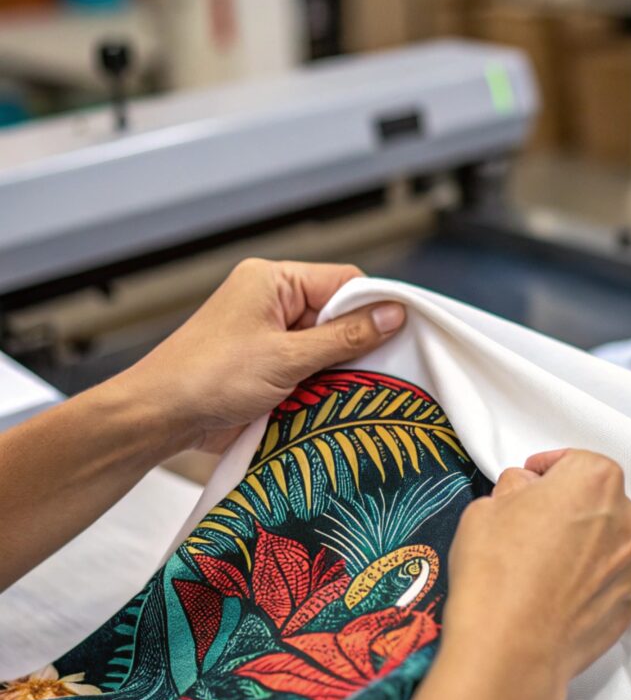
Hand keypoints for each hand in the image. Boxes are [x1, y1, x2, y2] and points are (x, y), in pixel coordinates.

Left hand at [116, 259, 404, 452]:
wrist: (160, 418)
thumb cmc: (208, 376)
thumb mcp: (287, 356)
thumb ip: (345, 336)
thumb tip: (393, 314)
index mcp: (274, 281)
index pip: (343, 281)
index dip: (373, 305)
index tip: (402, 333)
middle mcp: (272, 303)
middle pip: (337, 315)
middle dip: (355, 344)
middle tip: (379, 371)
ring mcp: (269, 336)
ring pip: (326, 346)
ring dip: (337, 370)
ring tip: (351, 391)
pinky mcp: (266, 366)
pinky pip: (309, 368)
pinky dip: (321, 385)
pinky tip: (330, 403)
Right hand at [443, 449, 630, 699]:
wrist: (509, 650)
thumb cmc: (495, 570)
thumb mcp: (485, 507)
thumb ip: (514, 489)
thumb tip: (525, 492)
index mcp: (595, 482)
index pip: (574, 461)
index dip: (546, 470)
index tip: (527, 481)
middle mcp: (627, 521)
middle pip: (598, 501)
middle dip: (567, 506)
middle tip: (529, 523)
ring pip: (604, 542)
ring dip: (579, 544)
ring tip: (537, 564)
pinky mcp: (626, 610)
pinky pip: (605, 582)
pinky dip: (584, 581)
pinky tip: (549, 593)